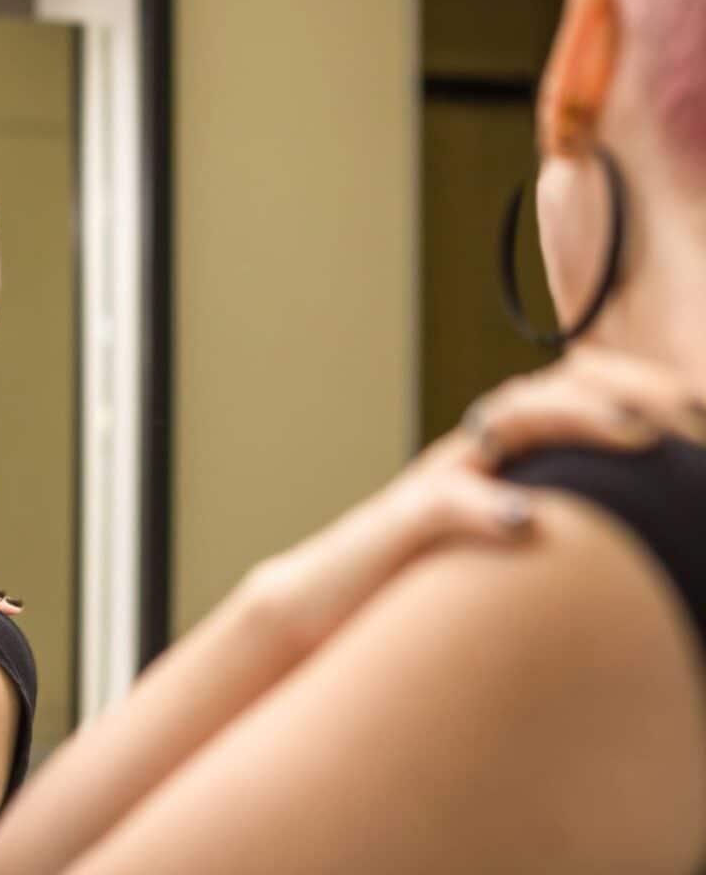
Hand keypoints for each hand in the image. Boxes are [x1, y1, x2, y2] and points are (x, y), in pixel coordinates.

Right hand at [250, 347, 701, 651]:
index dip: (632, 388)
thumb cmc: (421, 584)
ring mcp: (434, 485)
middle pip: (544, 391)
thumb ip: (551, 527)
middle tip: (687, 407)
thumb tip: (627, 545)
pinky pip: (440, 506)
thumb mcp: (496, 547)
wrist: (323, 603)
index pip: (566, 395)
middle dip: (621, 388)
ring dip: (572, 420)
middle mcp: (470, 458)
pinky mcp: (399, 528)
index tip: (695, 407)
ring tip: (635, 433)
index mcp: (498, 460)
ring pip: (501, 424)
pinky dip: (483, 506)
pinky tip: (525, 523)